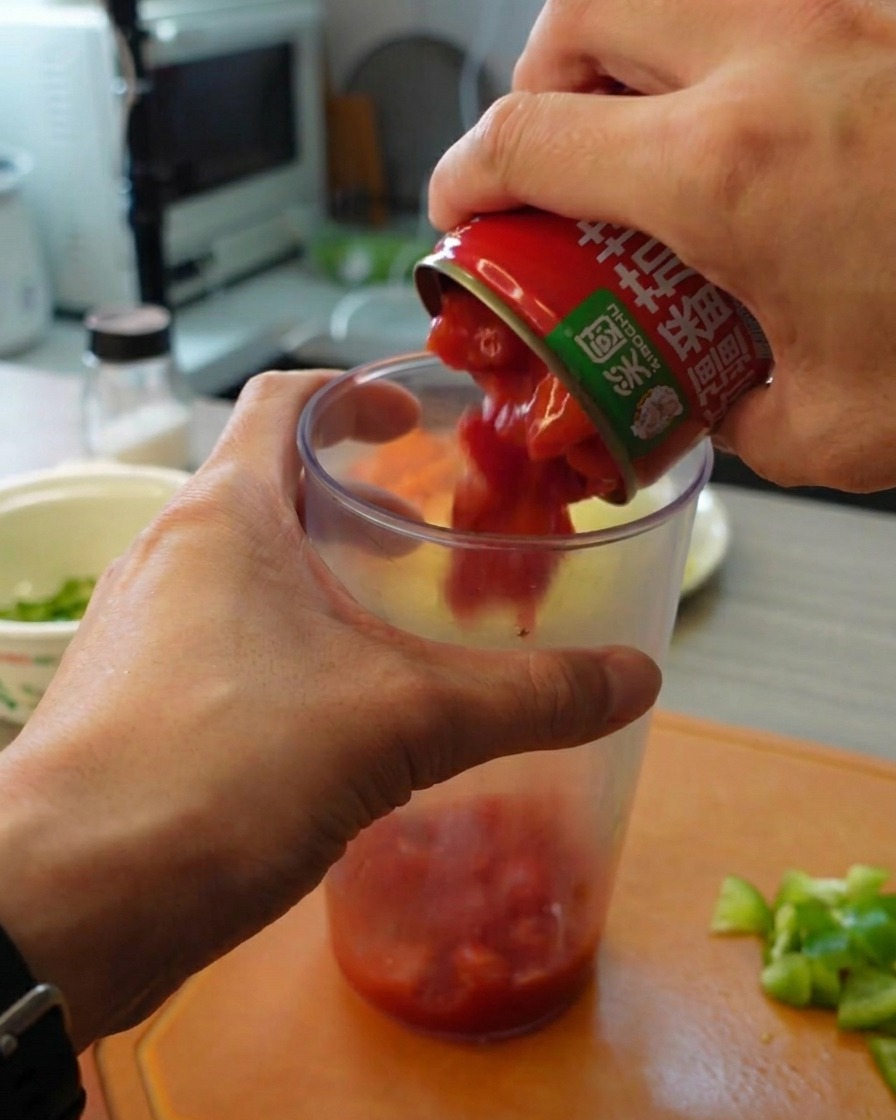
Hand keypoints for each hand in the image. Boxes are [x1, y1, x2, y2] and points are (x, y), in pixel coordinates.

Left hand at [0, 370, 659, 1050]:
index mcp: (224, 514)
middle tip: (435, 541)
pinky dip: (290, 649)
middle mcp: (172, 555)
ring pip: (248, 572)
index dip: (359, 394)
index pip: (286, 399)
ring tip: (400, 630)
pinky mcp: (138, 704)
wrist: (64, 907)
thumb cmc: (221, 771)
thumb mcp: (398, 725)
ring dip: (323, 584)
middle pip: (272, 487)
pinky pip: (226, 644)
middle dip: (358, 504)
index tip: (423, 425)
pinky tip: (342, 714)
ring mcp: (144, 632)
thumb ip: (524, 697)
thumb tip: (640, 677)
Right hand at [428, 0, 895, 492]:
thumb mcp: (837, 429)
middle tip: (557, 151)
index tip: (462, 210)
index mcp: (729, 172)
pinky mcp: (892, 14)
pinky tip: (748, 104)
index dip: (468, 173)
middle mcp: (775, 58)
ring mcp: (847, 10)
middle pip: (581, 10)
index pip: (533, 136)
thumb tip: (718, 404)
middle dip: (538, 78)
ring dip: (625, 36)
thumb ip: (742, 418)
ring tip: (642, 115)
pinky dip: (721, 35)